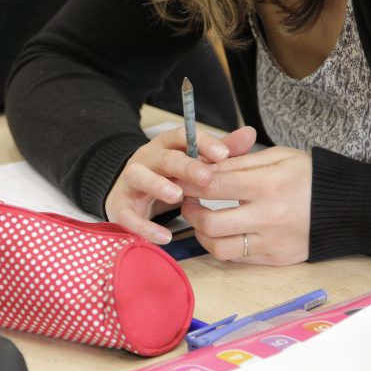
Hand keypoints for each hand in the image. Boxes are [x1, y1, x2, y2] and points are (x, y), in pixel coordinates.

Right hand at [105, 126, 256, 243]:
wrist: (127, 193)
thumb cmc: (168, 177)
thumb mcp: (193, 163)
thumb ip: (220, 151)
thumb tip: (250, 134)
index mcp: (165, 146)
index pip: (182, 136)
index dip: (202, 142)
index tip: (223, 154)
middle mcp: (147, 159)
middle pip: (164, 157)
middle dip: (185, 166)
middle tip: (206, 178)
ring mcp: (130, 182)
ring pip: (139, 176)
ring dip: (157, 185)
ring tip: (177, 197)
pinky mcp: (121, 206)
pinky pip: (129, 215)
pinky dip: (145, 226)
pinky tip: (164, 237)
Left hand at [180, 146, 311, 265]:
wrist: (350, 208)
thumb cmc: (309, 176)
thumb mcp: (277, 157)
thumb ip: (238, 162)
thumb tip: (203, 167)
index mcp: (267, 185)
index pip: (212, 185)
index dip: (189, 182)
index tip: (181, 178)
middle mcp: (267, 217)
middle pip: (209, 221)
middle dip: (189, 210)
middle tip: (188, 201)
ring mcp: (271, 242)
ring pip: (218, 247)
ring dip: (202, 233)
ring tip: (203, 219)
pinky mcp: (275, 259)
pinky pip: (236, 258)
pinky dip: (221, 245)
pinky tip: (222, 231)